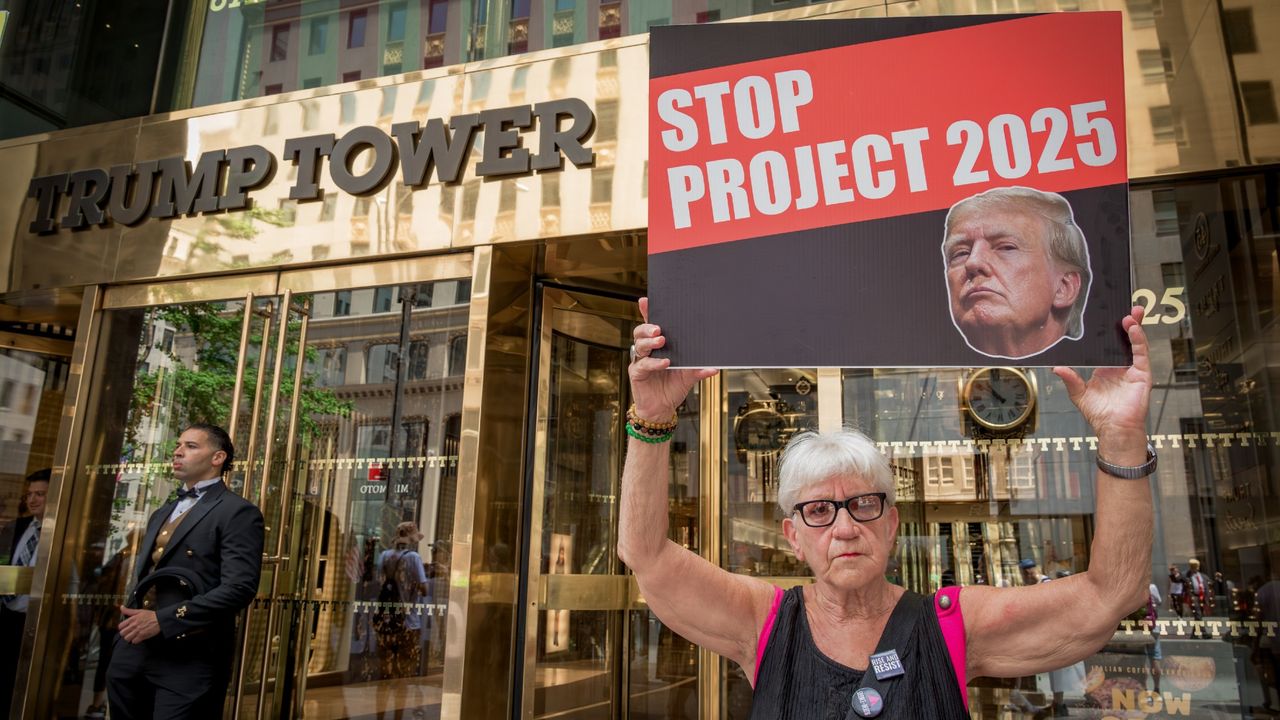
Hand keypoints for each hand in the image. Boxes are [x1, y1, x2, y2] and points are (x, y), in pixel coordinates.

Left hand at [118, 605, 160, 643]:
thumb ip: (129, 610)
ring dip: (129, 638)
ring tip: (132, 635)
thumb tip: (121, 607)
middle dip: (125, 633)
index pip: (120, 626)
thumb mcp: (139, 611)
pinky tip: (137, 638)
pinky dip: (135, 641)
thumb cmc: (151, 615)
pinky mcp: (142, 636)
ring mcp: (137, 631)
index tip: (125, 627)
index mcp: (132, 619)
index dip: (122, 627)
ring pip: (127, 638)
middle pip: (122, 633)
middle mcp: (133, 625)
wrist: (160, 620)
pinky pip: (134, 642)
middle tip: (129, 632)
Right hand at [629, 298, 717, 421]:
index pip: (651, 326)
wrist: (662, 409)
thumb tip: (714, 367)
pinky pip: (643, 364)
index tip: (645, 301)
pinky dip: (654, 363)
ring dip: (650, 341)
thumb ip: (698, 370)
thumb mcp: (688, 377)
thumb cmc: (673, 388)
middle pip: (641, 332)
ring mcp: (641, 361)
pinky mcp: (637, 373)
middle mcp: (648, 351)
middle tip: (659, 328)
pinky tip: (664, 362)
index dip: (647, 312)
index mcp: (659, 346)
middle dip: (648, 326)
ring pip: (640, 345)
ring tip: (662, 340)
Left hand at [1052, 306, 1151, 461]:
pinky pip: (1141, 353)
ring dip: (1134, 326)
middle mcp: (1120, 365)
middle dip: (1125, 322)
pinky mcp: (1142, 373)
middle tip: (1124, 305)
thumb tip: (1057, 368)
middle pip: (1123, 339)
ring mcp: (1133, 368)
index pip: (1107, 344)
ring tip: (1130, 312)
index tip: (1104, 315)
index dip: (1108, 330)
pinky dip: (1138, 340)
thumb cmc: (1099, 414)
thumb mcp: (1079, 394)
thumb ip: (1070, 379)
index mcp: (1106, 367)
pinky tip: (1133, 329)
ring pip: (1135, 342)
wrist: (1113, 429)